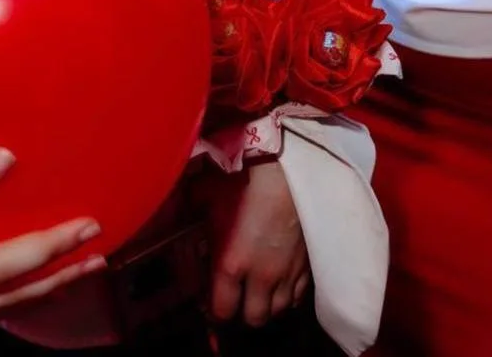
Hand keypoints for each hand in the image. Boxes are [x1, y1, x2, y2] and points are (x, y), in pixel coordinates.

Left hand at [206, 160, 308, 327]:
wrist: (287, 172)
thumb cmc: (244, 181)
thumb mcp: (208, 193)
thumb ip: (194, 207)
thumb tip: (183, 204)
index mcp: (231, 264)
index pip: (222, 310)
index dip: (215, 311)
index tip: (211, 303)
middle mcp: (260, 277)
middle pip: (254, 318)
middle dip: (243, 313)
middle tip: (238, 299)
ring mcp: (287, 274)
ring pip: (279, 310)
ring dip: (268, 306)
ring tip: (260, 292)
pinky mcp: (308, 265)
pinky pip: (299, 295)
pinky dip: (289, 294)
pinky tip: (282, 282)